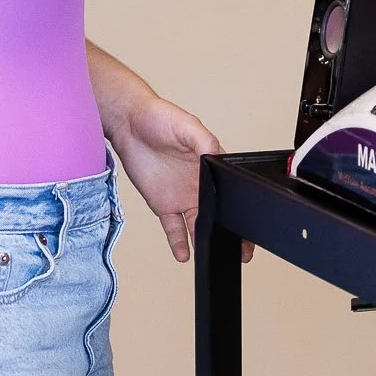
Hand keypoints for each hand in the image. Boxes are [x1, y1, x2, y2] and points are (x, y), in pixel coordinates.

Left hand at [109, 94, 231, 262]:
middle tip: (242, 252)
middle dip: (231, 233)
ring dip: (207, 241)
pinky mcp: (163, 204)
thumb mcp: (187, 126)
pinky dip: (178, 242)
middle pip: (219, 213)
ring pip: (199, 225)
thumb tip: (216, 156)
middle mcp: (199, 183)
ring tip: (215, 256)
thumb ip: (204, 142)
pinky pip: (173, 228)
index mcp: (210, 164)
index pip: (230, 190)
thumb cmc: (160, 118)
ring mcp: (182, 196)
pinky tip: (183, 254)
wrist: (128, 125)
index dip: (239, 209)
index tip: (247, 225)